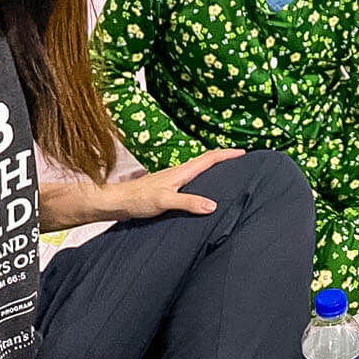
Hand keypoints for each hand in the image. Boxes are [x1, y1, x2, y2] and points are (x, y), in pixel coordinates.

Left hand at [113, 148, 244, 219]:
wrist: (116, 202)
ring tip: (227, 171)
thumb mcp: (165, 201)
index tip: (243, 152)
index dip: (227, 154)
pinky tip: (202, 187)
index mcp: (181, 171)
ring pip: (198, 169)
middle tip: (239, 159)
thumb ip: (188, 202)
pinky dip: (203, 177)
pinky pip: (191, 178)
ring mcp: (172, 179)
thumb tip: (213, 205)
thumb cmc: (137, 200)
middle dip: (224, 157)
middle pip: (206, 160)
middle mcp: (178, 172)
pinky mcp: (167, 187)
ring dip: (213, 167)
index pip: (209, 158)